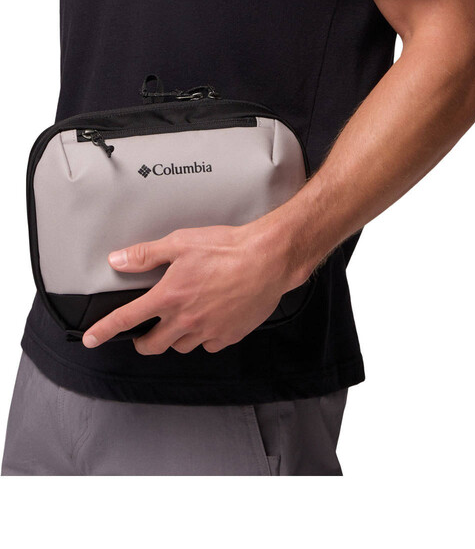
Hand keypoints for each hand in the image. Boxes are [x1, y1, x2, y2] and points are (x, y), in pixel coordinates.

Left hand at [82, 222, 302, 354]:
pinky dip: (204, 337)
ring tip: (181, 321)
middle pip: (153, 345)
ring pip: (181, 346)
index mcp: (169, 296)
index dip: (105, 330)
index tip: (92, 339)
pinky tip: (209, 321)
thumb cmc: (228, 248)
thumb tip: (118, 260)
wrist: (268, 260)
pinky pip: (208, 345)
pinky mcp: (229, 336)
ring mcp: (208, 330)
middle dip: (143, 342)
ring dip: (175, 338)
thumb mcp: (181, 242)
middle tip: (143, 334)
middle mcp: (185, 319)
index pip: (127, 318)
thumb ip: (146, 255)